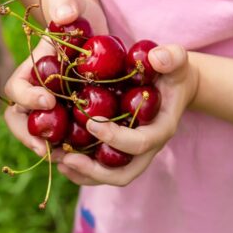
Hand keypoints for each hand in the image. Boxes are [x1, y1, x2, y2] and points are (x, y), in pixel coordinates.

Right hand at [4, 0, 106, 157]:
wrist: (89, 27)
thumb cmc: (76, 12)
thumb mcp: (72, 3)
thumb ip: (64, 3)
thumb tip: (64, 15)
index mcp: (28, 71)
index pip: (15, 90)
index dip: (28, 98)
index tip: (49, 100)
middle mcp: (34, 93)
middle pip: (19, 121)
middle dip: (29, 136)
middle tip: (48, 149)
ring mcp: (51, 107)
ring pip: (40, 134)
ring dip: (50, 149)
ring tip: (68, 158)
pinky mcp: (70, 116)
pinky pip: (65, 137)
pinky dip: (72, 147)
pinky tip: (89, 154)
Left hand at [57, 44, 198, 185]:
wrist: (172, 87)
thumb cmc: (171, 71)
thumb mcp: (175, 60)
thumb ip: (171, 57)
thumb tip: (156, 58)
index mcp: (161, 129)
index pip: (140, 143)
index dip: (116, 137)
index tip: (91, 123)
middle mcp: (147, 148)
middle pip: (123, 173)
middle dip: (95, 170)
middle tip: (68, 157)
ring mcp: (133, 154)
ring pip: (109, 176)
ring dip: (82, 173)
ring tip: (57, 160)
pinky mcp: (120, 153)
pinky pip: (100, 170)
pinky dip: (80, 170)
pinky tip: (60, 159)